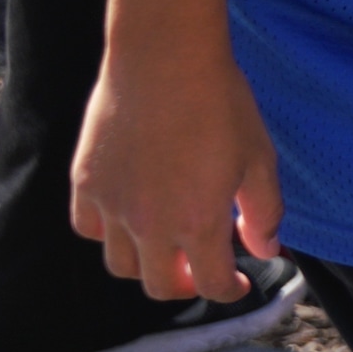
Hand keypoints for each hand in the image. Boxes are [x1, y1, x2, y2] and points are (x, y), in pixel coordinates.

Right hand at [73, 40, 282, 303]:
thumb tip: (268, 249)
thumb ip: (264, 211)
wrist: (165, 61)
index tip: (239, 282)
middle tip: (203, 269)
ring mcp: (111, 207)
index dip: (230, 290)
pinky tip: (129, 218)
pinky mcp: (85, 184)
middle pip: (160, 286)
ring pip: (120, 265)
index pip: (211, 284)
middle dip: (187, 286)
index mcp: (197, 224)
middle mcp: (149, 226)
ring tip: (167, 246)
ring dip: (147, 265)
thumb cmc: (220, 105)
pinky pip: (89, 229)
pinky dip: (109, 235)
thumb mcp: (258, 158)